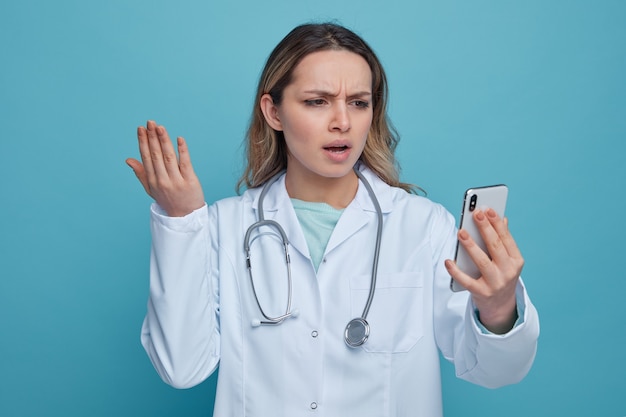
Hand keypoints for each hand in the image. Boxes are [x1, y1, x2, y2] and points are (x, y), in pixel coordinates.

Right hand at [126, 120, 204, 216]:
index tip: (140, 128)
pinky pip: (185, 163)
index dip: (143, 142)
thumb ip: (141, 173)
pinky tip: (179, 139)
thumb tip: (128, 159)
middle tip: (150, 122)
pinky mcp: (190, 181)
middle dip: (152, 138)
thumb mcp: (151, 189)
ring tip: (160, 127)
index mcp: (152, 181)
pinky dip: (182, 150)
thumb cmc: (168, 199)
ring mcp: (176, 181)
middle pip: (156, 155)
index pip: (146, 158)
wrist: (185, 216)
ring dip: (164, 141)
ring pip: (169, 157)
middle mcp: (163, 180)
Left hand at [445, 208, 522, 333]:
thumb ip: (503, 241)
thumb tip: (502, 218)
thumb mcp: (507, 260)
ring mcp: (495, 284)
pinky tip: (448, 261)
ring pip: (482, 262)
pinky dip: (456, 271)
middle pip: (495, 247)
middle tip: (475, 214)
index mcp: (516, 261)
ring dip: (471, 246)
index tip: (487, 209)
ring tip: (461, 232)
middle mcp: (508, 272)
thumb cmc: (501, 276)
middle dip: (485, 228)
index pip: (506, 239)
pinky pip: (467, 281)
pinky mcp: (482, 293)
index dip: (496, 223)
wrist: (501, 307)